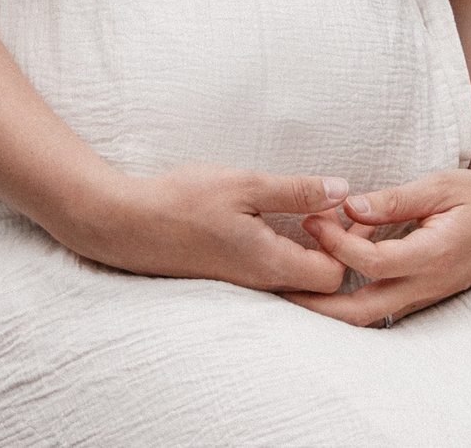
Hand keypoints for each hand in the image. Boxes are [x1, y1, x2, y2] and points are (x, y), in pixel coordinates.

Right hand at [44, 163, 350, 293]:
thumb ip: (297, 191)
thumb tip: (342, 191)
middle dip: (331, 250)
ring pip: (299, 282)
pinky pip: (276, 277)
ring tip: (299, 215)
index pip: (336, 273)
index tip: (322, 208)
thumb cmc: (183, 201)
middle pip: (322, 284)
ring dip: (308, 251)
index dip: (341, 240)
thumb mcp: (245, 184)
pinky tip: (273, 225)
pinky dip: (286, 255)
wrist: (128, 224)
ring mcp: (248, 286)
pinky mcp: (233, 280)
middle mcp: (263, 285)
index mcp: (271, 264)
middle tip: (317, 212)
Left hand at [278, 168, 470, 326]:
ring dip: (327, 308)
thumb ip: (393, 200)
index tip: (313, 219)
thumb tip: (349, 206)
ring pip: (367, 317)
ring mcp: (423, 296)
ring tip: (288, 288)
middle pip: (361, 312)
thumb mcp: (439, 186)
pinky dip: (347, 301)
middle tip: (276, 288)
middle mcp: (426, 285)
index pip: (373, 263)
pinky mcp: (419, 296)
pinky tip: (322, 283)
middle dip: (316, 306)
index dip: (338, 244)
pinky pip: (378, 309)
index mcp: (433, 256)